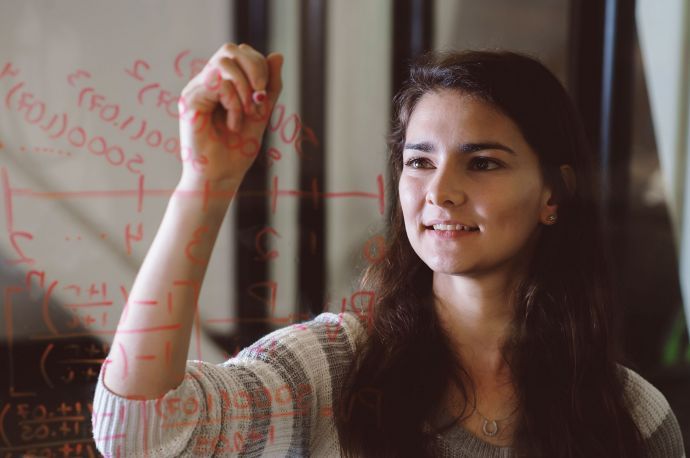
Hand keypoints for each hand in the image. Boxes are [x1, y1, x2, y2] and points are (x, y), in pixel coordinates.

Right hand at [178, 43, 282, 186]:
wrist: (221, 178)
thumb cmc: (237, 151)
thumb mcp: (261, 113)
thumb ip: (270, 87)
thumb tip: (277, 55)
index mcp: (222, 84)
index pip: (241, 54)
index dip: (259, 66)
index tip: (265, 97)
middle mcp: (207, 83)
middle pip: (231, 50)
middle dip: (255, 68)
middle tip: (261, 98)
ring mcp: (196, 90)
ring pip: (224, 62)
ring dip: (245, 88)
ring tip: (248, 114)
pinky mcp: (190, 101)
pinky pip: (218, 84)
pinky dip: (234, 103)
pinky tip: (233, 124)